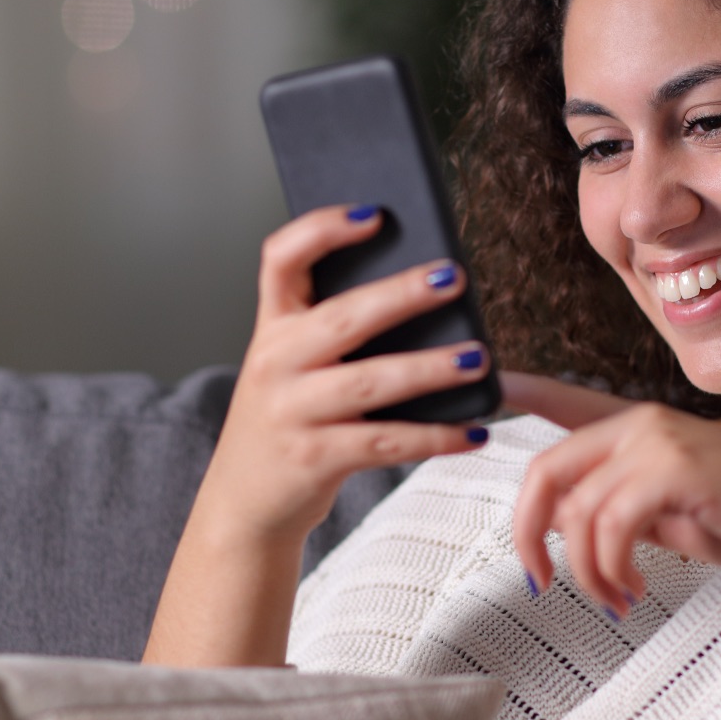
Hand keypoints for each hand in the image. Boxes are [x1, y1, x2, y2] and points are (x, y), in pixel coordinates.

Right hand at [193, 204, 491, 553]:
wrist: (243, 505)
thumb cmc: (288, 422)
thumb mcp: (294, 368)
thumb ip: (337, 332)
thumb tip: (428, 295)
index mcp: (272, 328)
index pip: (281, 259)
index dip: (323, 229)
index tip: (374, 214)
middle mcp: (275, 363)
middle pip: (343, 317)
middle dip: (403, 294)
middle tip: (455, 277)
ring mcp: (292, 413)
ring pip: (370, 382)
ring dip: (430, 369)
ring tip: (477, 357)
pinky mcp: (314, 460)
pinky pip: (386, 444)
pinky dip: (435, 437)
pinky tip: (474, 431)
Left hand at [509, 400, 720, 613]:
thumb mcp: (670, 515)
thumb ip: (620, 510)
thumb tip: (570, 529)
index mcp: (639, 426)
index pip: (564, 405)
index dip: (523, 394)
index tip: (493, 385)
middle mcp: (643, 423)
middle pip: (547, 470)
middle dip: (528, 533)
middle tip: (539, 580)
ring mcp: (660, 441)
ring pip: (578, 512)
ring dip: (587, 572)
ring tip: (617, 599)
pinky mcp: (678, 470)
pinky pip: (611, 526)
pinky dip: (612, 569)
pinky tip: (636, 590)